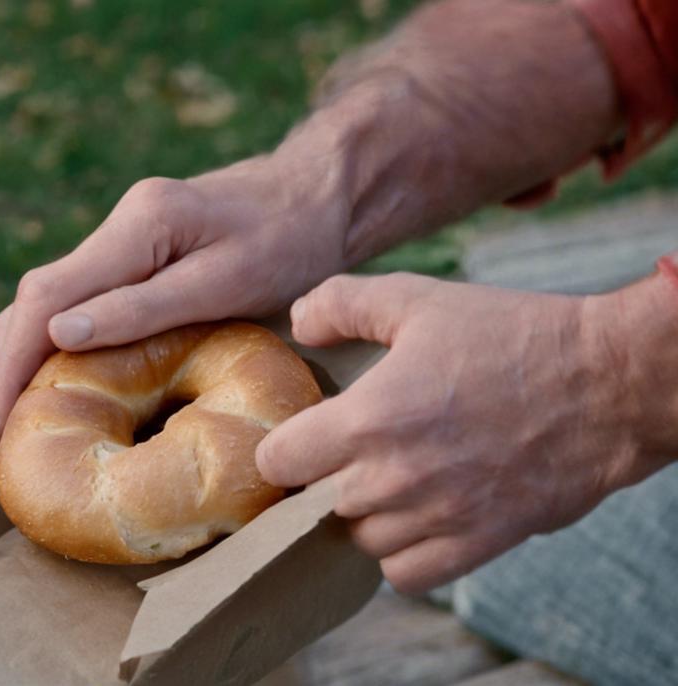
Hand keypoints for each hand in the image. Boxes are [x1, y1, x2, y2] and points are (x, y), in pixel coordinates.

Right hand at [0, 152, 349, 449]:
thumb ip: (142, 308)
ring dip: (31, 359)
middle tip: (7, 440)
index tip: (1, 428)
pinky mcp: (136, 255)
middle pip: (35, 299)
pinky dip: (62, 347)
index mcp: (139, 225)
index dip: (12, 365)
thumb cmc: (293, 240)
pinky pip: (81, 303)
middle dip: (11, 368)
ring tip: (29, 424)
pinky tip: (67, 386)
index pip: (45, 298)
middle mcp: (119, 226)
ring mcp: (124, 239)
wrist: (323, 195)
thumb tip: (55, 338)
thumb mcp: (228, 283)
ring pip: (51, 302)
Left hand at [255, 272, 677, 593]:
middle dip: (321, 479)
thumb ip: (342, 304)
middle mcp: (394, 478)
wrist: (608, 382)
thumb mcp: (417, 299)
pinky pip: (406, 574)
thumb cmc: (511, 336)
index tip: (301, 435)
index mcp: (369, 419)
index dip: (283, 447)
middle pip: (313, 504)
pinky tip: (413, 518)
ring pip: (357, 541)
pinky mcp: (477, 543)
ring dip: (361, 515)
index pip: (278, 461)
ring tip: (384, 481)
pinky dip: (400, 553)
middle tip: (344, 454)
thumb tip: (297, 324)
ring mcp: (436, 517)